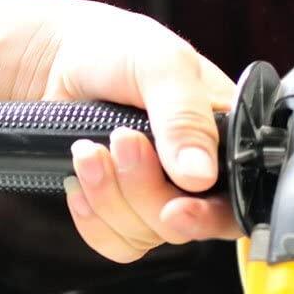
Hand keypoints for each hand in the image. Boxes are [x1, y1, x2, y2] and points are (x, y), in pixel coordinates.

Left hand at [39, 2, 241, 262]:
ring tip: (88, 148)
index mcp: (229, 138)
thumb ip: (186, 118)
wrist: (54, 58)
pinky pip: (117, 243)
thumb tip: (201, 177)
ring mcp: (162, 193)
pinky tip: (82, 178)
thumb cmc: (118, 50)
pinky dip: (93, 217)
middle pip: (189, 223)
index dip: (211, 213)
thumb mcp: (161, 66)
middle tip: (121, 141)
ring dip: (110, 196)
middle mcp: (203, 173)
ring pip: (149, 234)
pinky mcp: (124, 209)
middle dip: (145, 190)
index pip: (240, 199)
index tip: (176, 207)